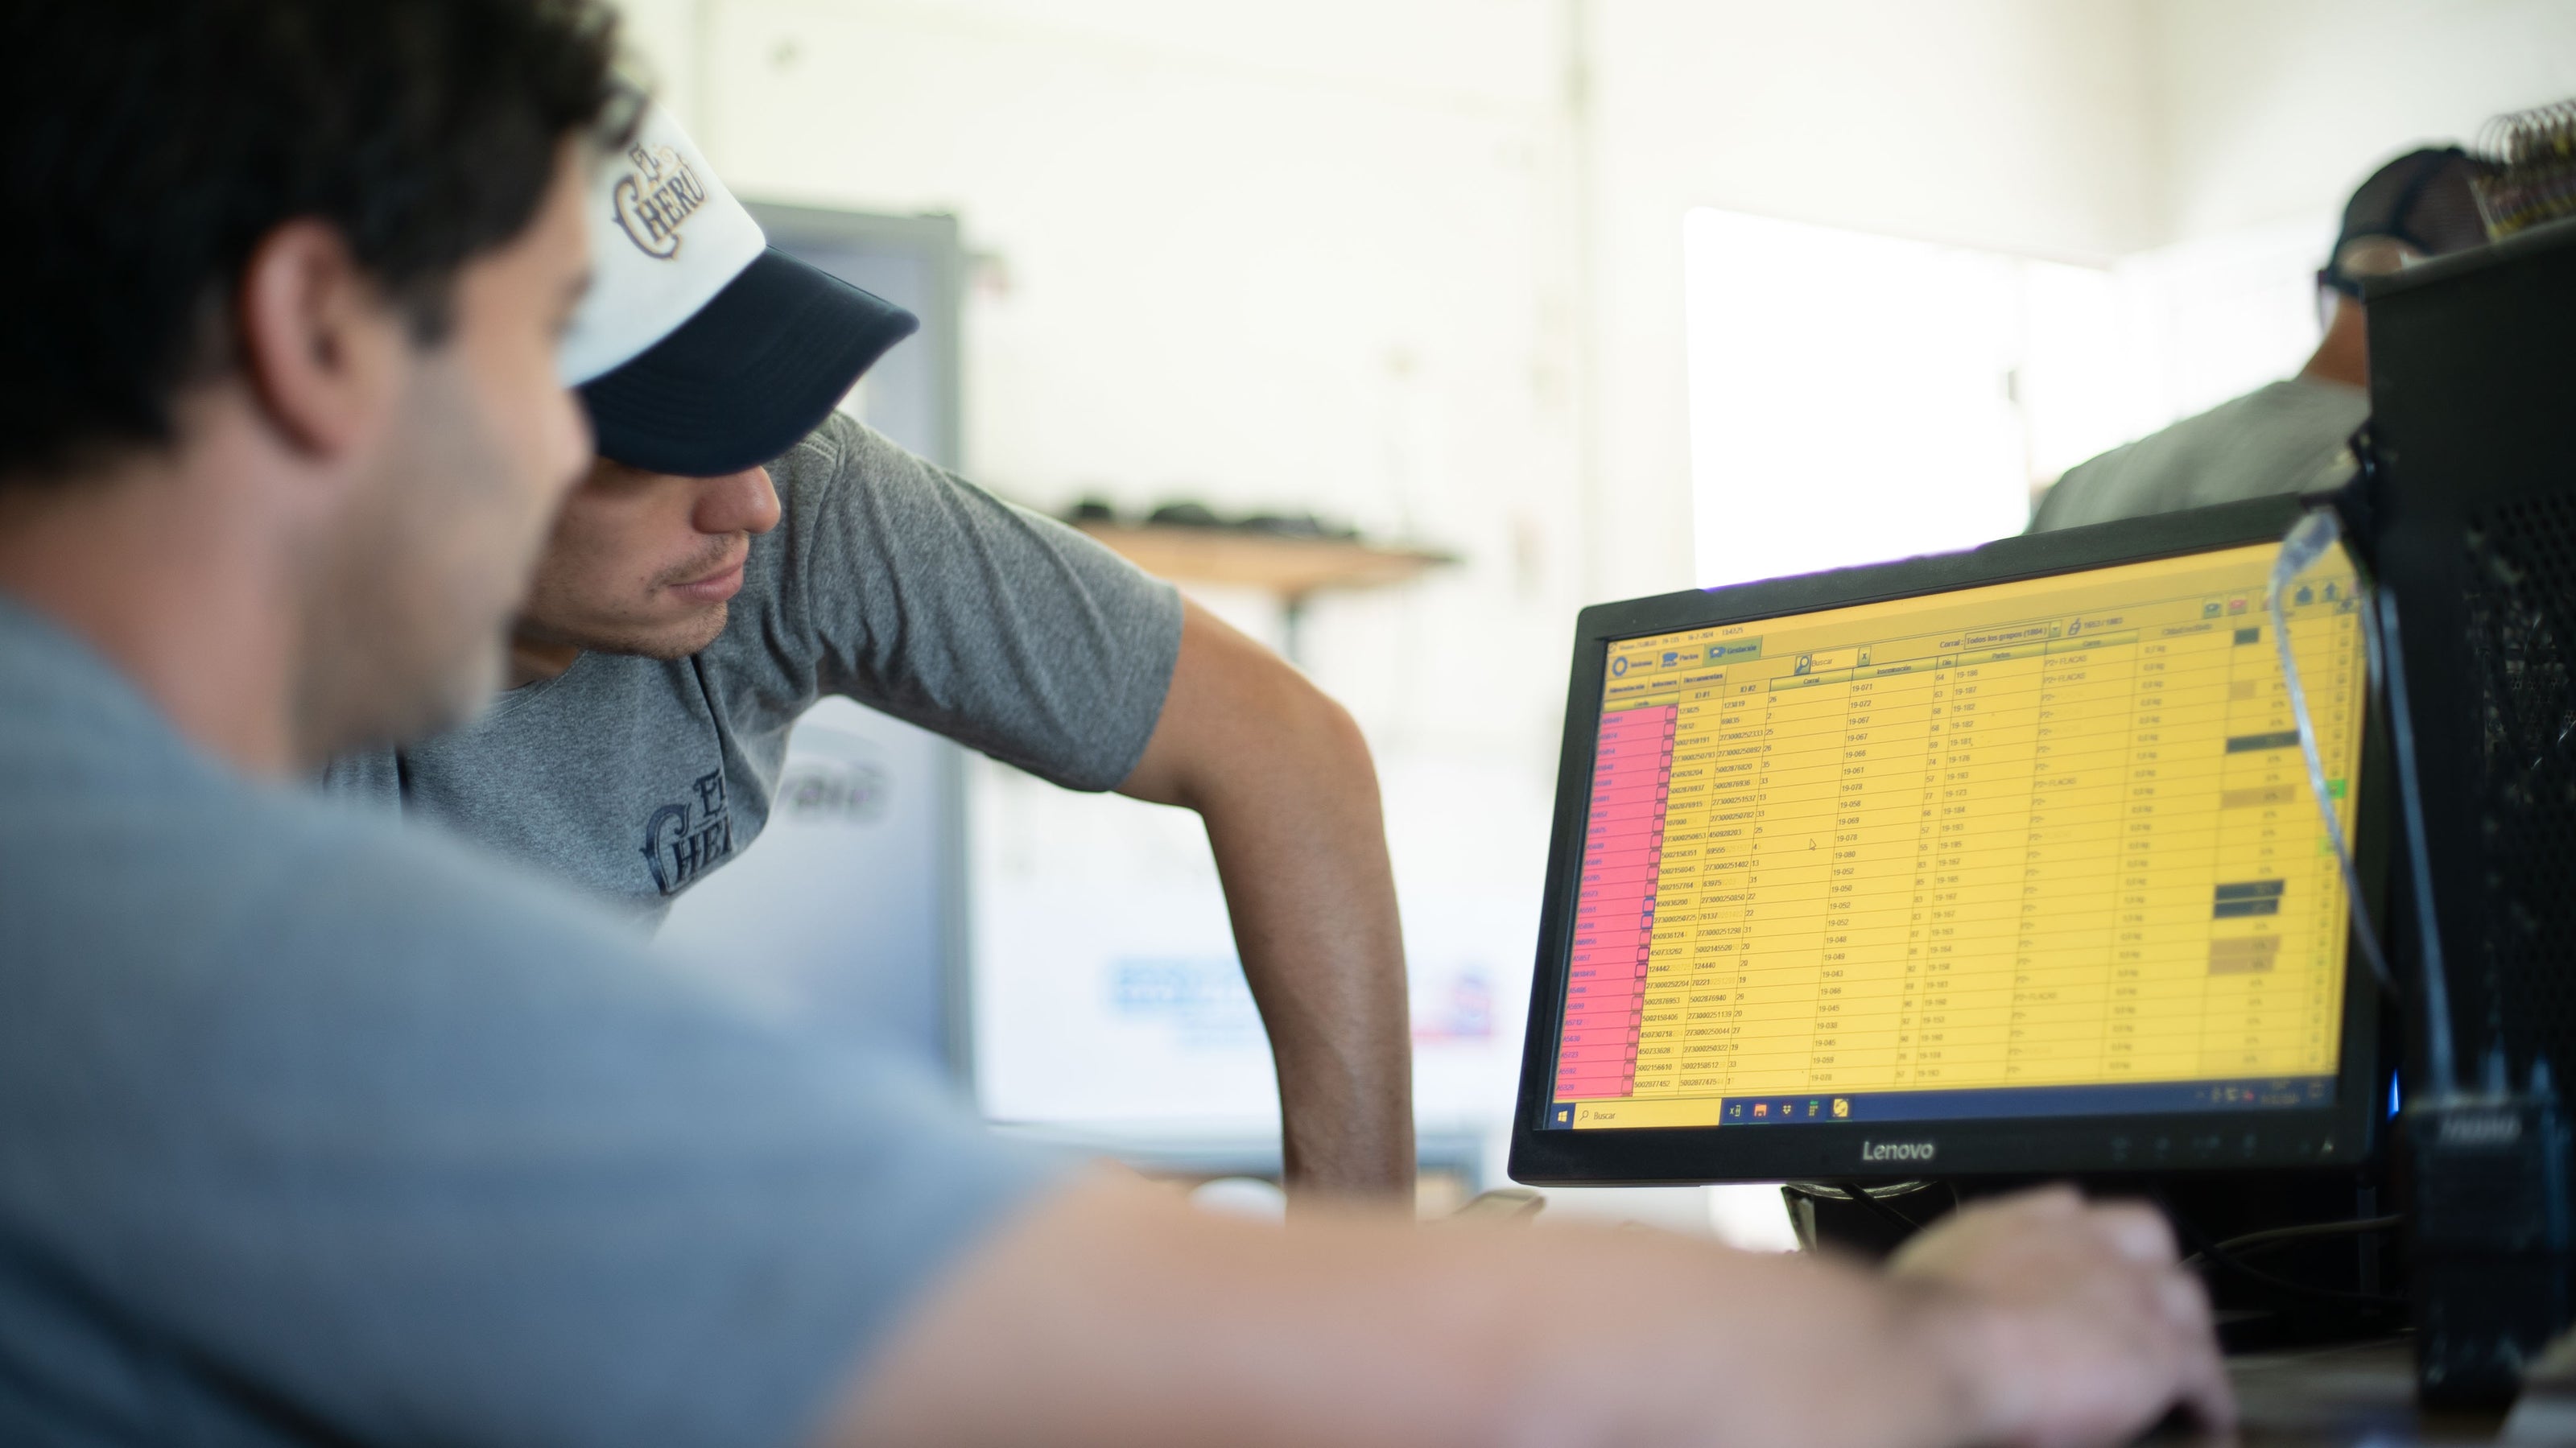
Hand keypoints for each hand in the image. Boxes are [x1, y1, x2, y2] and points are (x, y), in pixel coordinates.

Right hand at [1888, 1186, 2232, 1447]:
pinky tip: (2209, 1414)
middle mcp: (2073, 1242)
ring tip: (2188, 1355)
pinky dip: (2209, 1393)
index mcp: (2006, 1226)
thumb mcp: (1926, 1284)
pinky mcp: (2158, 1345)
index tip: (2086, 1260)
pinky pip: (2204, 1368)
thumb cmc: (1915, 1334)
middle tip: (2145, 1303)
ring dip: (2184, 1322)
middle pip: (2140, 1234)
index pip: (2065, 1211)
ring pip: (2183, 1292)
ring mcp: (2122, 1287)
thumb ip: (1954, 1282)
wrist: (1941, 1351)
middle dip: (2147, 1267)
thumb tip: (1954, 1310)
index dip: (2084, 1239)